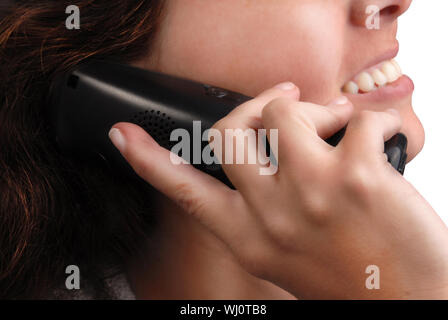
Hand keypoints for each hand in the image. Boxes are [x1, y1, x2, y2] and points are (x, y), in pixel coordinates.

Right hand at [108, 82, 447, 298]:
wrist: (408, 304)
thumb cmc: (353, 279)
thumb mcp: (287, 252)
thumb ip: (265, 207)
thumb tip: (267, 150)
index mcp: (248, 237)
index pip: (184, 190)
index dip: (148, 160)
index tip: (123, 134)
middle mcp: (270, 215)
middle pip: (227, 132)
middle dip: (254, 104)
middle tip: (286, 99)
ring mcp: (309, 193)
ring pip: (282, 111)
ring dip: (313, 106)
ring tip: (340, 120)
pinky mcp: (355, 175)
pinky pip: (355, 119)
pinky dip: (375, 121)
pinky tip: (384, 142)